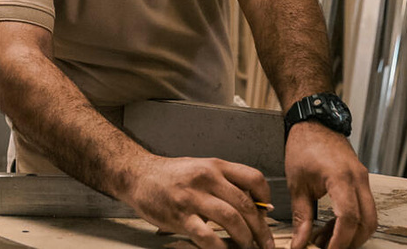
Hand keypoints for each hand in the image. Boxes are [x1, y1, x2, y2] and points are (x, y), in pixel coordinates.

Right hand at [119, 155, 274, 248]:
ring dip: (245, 239)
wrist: (139, 175)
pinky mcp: (180, 216)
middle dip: (260, 229)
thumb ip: (225, 182)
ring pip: (231, 219)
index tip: (267, 213)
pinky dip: (220, 248)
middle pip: (245, 204)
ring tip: (249, 248)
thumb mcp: (201, 168)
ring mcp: (193, 197)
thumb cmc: (172, 175)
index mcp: (215, 166)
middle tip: (266, 243)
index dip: (266, 198)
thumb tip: (255, 203)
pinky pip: (207, 236)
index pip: (253, 178)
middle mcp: (206, 178)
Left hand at [285, 121, 376, 248]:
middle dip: (350, 241)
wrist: (313, 122)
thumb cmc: (304, 145)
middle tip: (329, 248)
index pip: (349, 217)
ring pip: (369, 217)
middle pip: (367, 222)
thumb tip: (300, 243)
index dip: (340, 240)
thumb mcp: (297, 183)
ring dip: (352, 233)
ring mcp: (363, 178)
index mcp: (341, 177)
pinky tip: (331, 226)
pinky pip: (364, 206)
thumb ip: (301, 216)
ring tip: (325, 240)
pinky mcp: (361, 179)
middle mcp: (358, 178)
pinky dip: (352, 221)